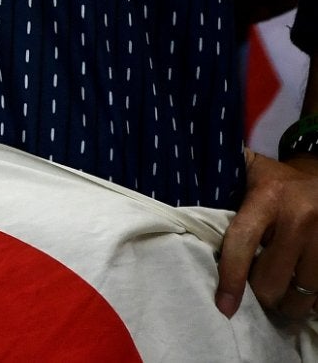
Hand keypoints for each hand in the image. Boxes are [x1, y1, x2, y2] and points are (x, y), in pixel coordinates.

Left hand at [218, 152, 317, 317]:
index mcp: (266, 199)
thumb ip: (216, 185)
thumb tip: (175, 199)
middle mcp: (298, 220)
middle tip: (253, 294)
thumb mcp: (245, 172)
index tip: (224, 307)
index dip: (231, 279)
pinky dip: (308, 299)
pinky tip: (298, 291)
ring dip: (286, 303)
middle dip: (259, 295)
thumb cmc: (274, 179)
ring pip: (300, 294)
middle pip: (271, 281)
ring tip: (277, 297)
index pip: (241, 245)